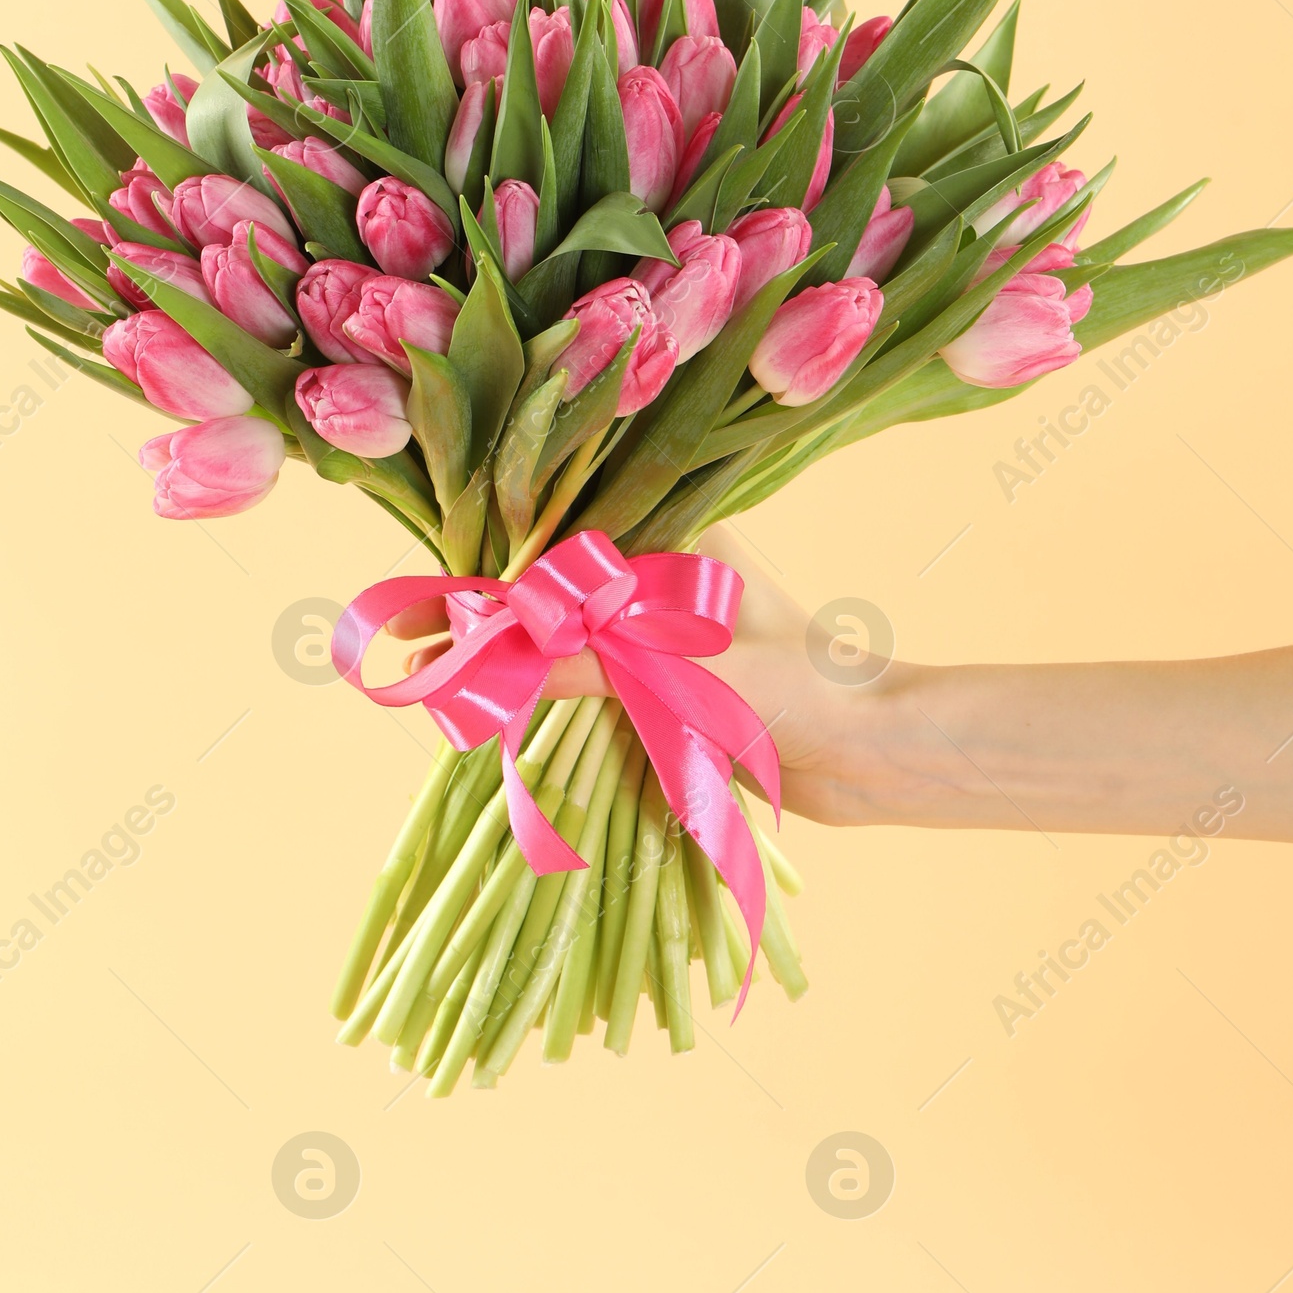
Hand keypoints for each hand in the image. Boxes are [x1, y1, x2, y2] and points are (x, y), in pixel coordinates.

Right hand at [385, 523, 862, 825]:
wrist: (881, 755)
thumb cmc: (804, 688)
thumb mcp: (686, 672)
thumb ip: (590, 664)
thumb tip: (491, 660)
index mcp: (676, 536)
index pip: (558, 545)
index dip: (486, 578)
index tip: (425, 608)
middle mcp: (665, 578)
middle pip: (554, 596)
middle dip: (484, 625)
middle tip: (411, 655)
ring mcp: (667, 637)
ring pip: (569, 645)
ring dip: (513, 668)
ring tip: (440, 689)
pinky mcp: (674, 692)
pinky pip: (596, 690)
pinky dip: (552, 704)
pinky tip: (502, 716)